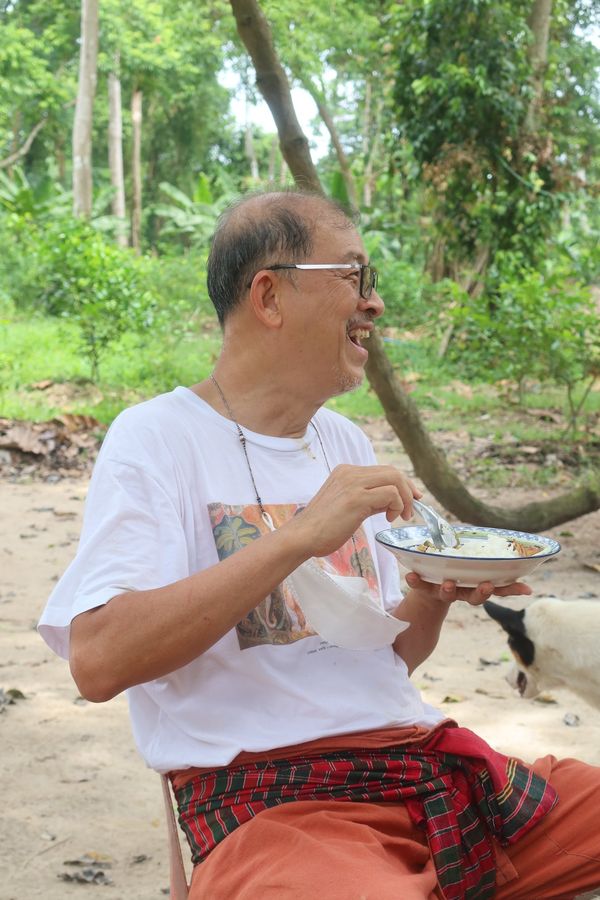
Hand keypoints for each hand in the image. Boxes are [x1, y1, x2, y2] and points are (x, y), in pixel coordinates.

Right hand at [289, 464, 421, 558]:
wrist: (303, 536)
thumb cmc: (324, 527)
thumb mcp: (348, 507)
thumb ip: (369, 499)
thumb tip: (393, 500)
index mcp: (346, 472)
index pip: (383, 471)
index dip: (402, 484)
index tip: (412, 498)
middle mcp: (350, 472)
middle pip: (392, 471)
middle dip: (408, 489)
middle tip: (412, 510)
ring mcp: (353, 483)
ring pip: (394, 478)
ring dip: (405, 499)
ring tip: (401, 517)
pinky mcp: (356, 498)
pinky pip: (390, 494)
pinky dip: (397, 505)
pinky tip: (390, 519)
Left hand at [404, 571, 532, 605]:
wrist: (428, 590)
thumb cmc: (457, 575)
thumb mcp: (475, 569)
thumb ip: (490, 565)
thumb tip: (515, 555)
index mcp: (476, 587)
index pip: (496, 590)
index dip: (509, 590)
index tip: (524, 589)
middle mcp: (462, 591)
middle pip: (474, 597)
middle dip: (480, 592)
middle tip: (486, 586)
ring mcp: (443, 590)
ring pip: (448, 593)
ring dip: (449, 589)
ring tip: (449, 583)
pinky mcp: (424, 587)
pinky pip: (419, 585)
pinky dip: (415, 581)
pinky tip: (410, 575)